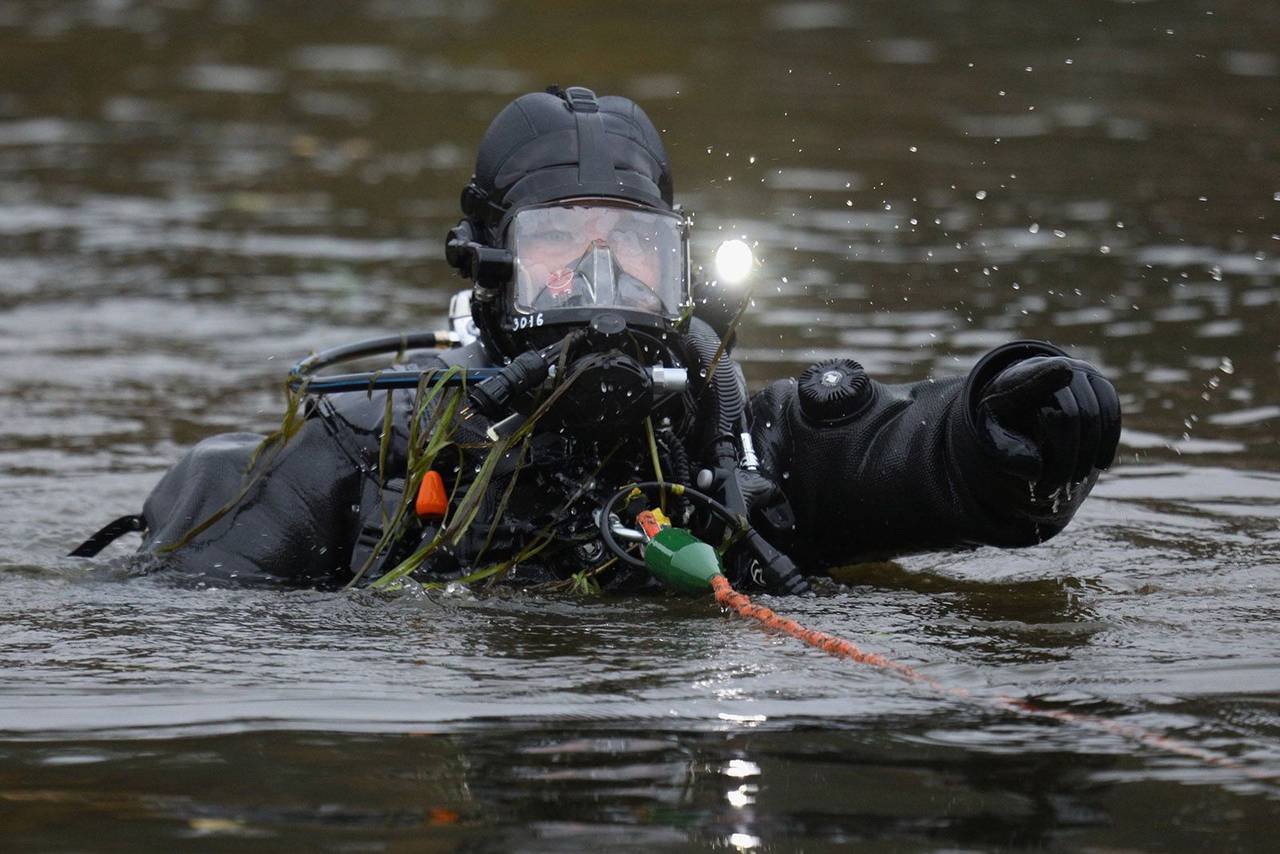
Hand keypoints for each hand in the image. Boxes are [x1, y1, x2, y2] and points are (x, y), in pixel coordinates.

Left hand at [976, 356, 1120, 486]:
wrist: (1021, 394)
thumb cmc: (1004, 420)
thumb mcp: (991, 435)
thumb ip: (1004, 451)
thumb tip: (1037, 469)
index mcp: (1017, 380)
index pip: (1034, 379)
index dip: (1048, 375)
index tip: (1064, 371)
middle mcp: (1051, 367)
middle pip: (1070, 416)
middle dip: (1065, 460)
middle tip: (1054, 489)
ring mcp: (1079, 372)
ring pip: (1094, 416)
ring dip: (1086, 455)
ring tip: (1071, 482)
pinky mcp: (1099, 383)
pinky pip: (1111, 412)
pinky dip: (1108, 441)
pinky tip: (1100, 464)